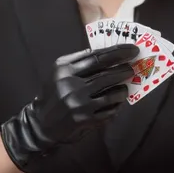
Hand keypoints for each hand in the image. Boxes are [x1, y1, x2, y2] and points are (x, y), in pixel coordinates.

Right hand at [0, 44, 138, 172]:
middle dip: (124, 70)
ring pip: (110, 95)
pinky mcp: (84, 120)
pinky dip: (116, 106)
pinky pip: (108, 111)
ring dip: (122, 90)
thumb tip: (103, 51)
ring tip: (126, 87)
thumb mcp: (59, 70)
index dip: (118, 53)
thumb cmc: (53, 91)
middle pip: (106, 75)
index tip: (132, 49)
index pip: (97, 58)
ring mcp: (79, 104)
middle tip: (133, 67)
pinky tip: (118, 103)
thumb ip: (79, 59)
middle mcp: (72, 86)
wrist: (40, 123)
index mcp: (65, 70)